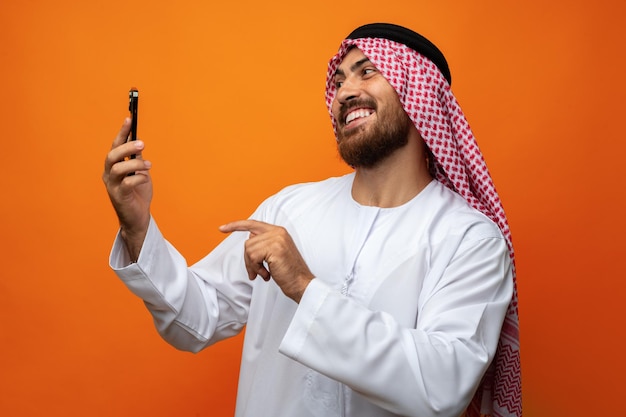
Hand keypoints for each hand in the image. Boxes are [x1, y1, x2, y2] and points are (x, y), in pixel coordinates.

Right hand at [102, 118, 152, 259]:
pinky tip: (145, 179)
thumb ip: (137, 159)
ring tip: (148, 166)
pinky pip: (126, 183)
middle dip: (126, 147)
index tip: (129, 119)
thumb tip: (139, 142)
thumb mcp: (140, 172)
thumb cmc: (138, 194)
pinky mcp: (118, 196)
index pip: (115, 145)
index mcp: (113, 166)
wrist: (138, 217)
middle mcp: (109, 174)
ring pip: (118, 168)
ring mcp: (112, 185)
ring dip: (135, 164)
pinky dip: (138, 178)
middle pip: (112, 155)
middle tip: (141, 144)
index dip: (122, 132)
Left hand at [219, 220, 313, 302]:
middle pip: (248, 241)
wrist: (301, 283)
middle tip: (257, 272)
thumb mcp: (276, 253)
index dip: (236, 225)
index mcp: (278, 231)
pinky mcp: (274, 248)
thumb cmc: (288, 272)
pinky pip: (253, 257)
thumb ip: (263, 244)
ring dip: (253, 266)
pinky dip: (256, 269)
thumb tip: (249, 240)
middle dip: (248, 260)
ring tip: (264, 273)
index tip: (222, 228)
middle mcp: (278, 232)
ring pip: (249, 250)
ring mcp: (276, 239)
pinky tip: (267, 274)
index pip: (253, 224)